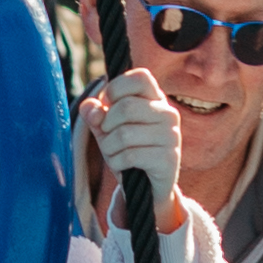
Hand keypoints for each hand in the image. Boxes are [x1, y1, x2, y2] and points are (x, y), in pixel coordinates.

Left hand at [94, 64, 181, 217]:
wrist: (148, 186)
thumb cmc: (128, 149)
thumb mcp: (106, 128)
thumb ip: (95, 113)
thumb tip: (91, 108)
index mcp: (155, 98)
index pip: (140, 77)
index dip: (116, 88)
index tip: (106, 103)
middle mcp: (168, 113)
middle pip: (125, 107)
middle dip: (106, 124)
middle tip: (107, 134)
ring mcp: (171, 136)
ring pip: (124, 134)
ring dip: (109, 147)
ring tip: (113, 152)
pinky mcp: (168, 159)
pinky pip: (130, 155)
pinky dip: (117, 162)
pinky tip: (121, 165)